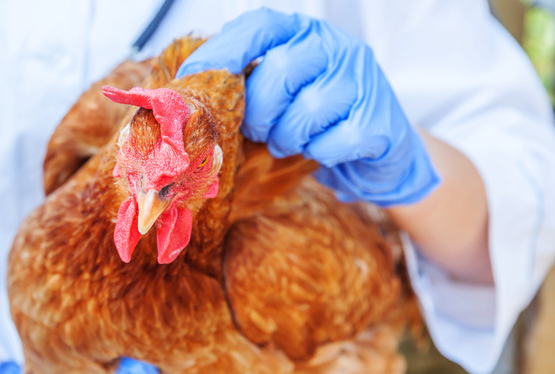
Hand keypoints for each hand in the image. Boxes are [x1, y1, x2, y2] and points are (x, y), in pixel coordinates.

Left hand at [177, 8, 439, 205]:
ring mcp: (362, 80)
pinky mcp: (379, 119)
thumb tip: (186, 97)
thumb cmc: (312, 118)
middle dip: (258, 111)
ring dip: (287, 137)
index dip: (223, 54)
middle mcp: (334, 47)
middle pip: (281, 70)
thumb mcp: (276, 91)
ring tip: (288, 141)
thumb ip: (241, 84)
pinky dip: (318, 154)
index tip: (196, 82)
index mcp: (301, 32)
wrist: (375, 151)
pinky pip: (334, 142)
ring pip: (308, 109)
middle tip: (256, 130)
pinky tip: (320, 150)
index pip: (258, 27)